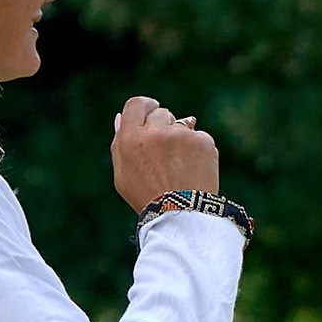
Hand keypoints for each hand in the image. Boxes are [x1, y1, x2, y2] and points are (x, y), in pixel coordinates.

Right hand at [111, 96, 220, 212]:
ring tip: (181, 167)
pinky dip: (199, 151)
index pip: (137, 104)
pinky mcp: (201, 141)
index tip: (152, 111)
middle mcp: (154, 132)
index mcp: (130, 138)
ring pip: (182, 125)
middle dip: (164, 128)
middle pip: (161, 114)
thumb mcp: (123, 176)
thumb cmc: (148, 199)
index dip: (146, 107)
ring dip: (182, 139)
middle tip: (167, 154)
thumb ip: (119, 144)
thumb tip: (120, 117)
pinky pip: (200, 137)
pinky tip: (195, 170)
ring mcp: (180, 135)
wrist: (182, 216)